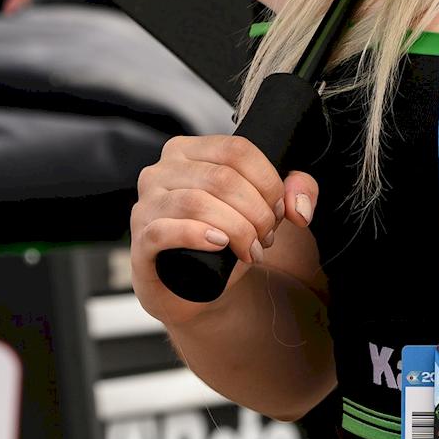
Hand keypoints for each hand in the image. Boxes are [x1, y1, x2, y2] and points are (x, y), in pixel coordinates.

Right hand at [130, 133, 319, 324]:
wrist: (194, 289)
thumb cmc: (226, 238)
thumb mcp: (266, 208)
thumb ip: (297, 191)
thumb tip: (298, 207)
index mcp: (189, 151)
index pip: (237, 150)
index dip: (267, 181)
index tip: (279, 209)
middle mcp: (161, 171)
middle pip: (222, 178)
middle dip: (256, 211)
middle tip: (267, 237)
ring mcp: (146, 205)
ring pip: (197, 203)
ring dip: (237, 229)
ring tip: (251, 249)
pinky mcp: (140, 241)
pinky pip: (164, 230)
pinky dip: (197, 236)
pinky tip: (219, 245)